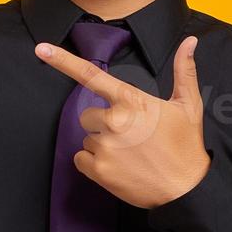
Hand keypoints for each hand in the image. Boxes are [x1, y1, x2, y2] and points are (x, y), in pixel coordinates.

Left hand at [34, 35, 209, 208]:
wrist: (185, 189)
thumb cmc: (185, 145)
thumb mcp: (188, 105)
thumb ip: (183, 70)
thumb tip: (189, 42)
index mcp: (131, 101)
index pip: (91, 75)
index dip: (63, 61)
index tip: (42, 50)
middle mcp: (114, 121)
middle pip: (88, 115)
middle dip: (103, 124)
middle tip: (130, 136)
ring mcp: (104, 146)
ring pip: (87, 138)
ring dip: (102, 145)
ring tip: (130, 153)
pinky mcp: (98, 170)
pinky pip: (81, 158)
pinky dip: (94, 163)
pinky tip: (118, 166)